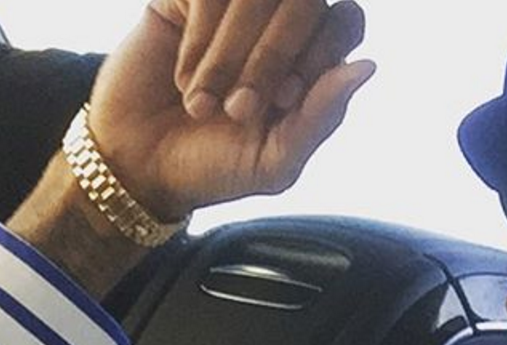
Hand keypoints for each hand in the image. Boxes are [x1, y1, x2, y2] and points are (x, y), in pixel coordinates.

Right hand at [87, 0, 373, 219]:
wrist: (139, 166)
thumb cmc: (213, 165)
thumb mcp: (274, 161)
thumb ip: (322, 117)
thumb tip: (367, 66)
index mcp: (312, 59)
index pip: (345, 20)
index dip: (321, 54)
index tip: (284, 101)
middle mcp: (276, 25)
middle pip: (305, 1)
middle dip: (274, 59)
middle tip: (239, 110)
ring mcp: (231, 8)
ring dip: (230, 58)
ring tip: (202, 106)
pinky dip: (197, 43)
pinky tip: (183, 81)